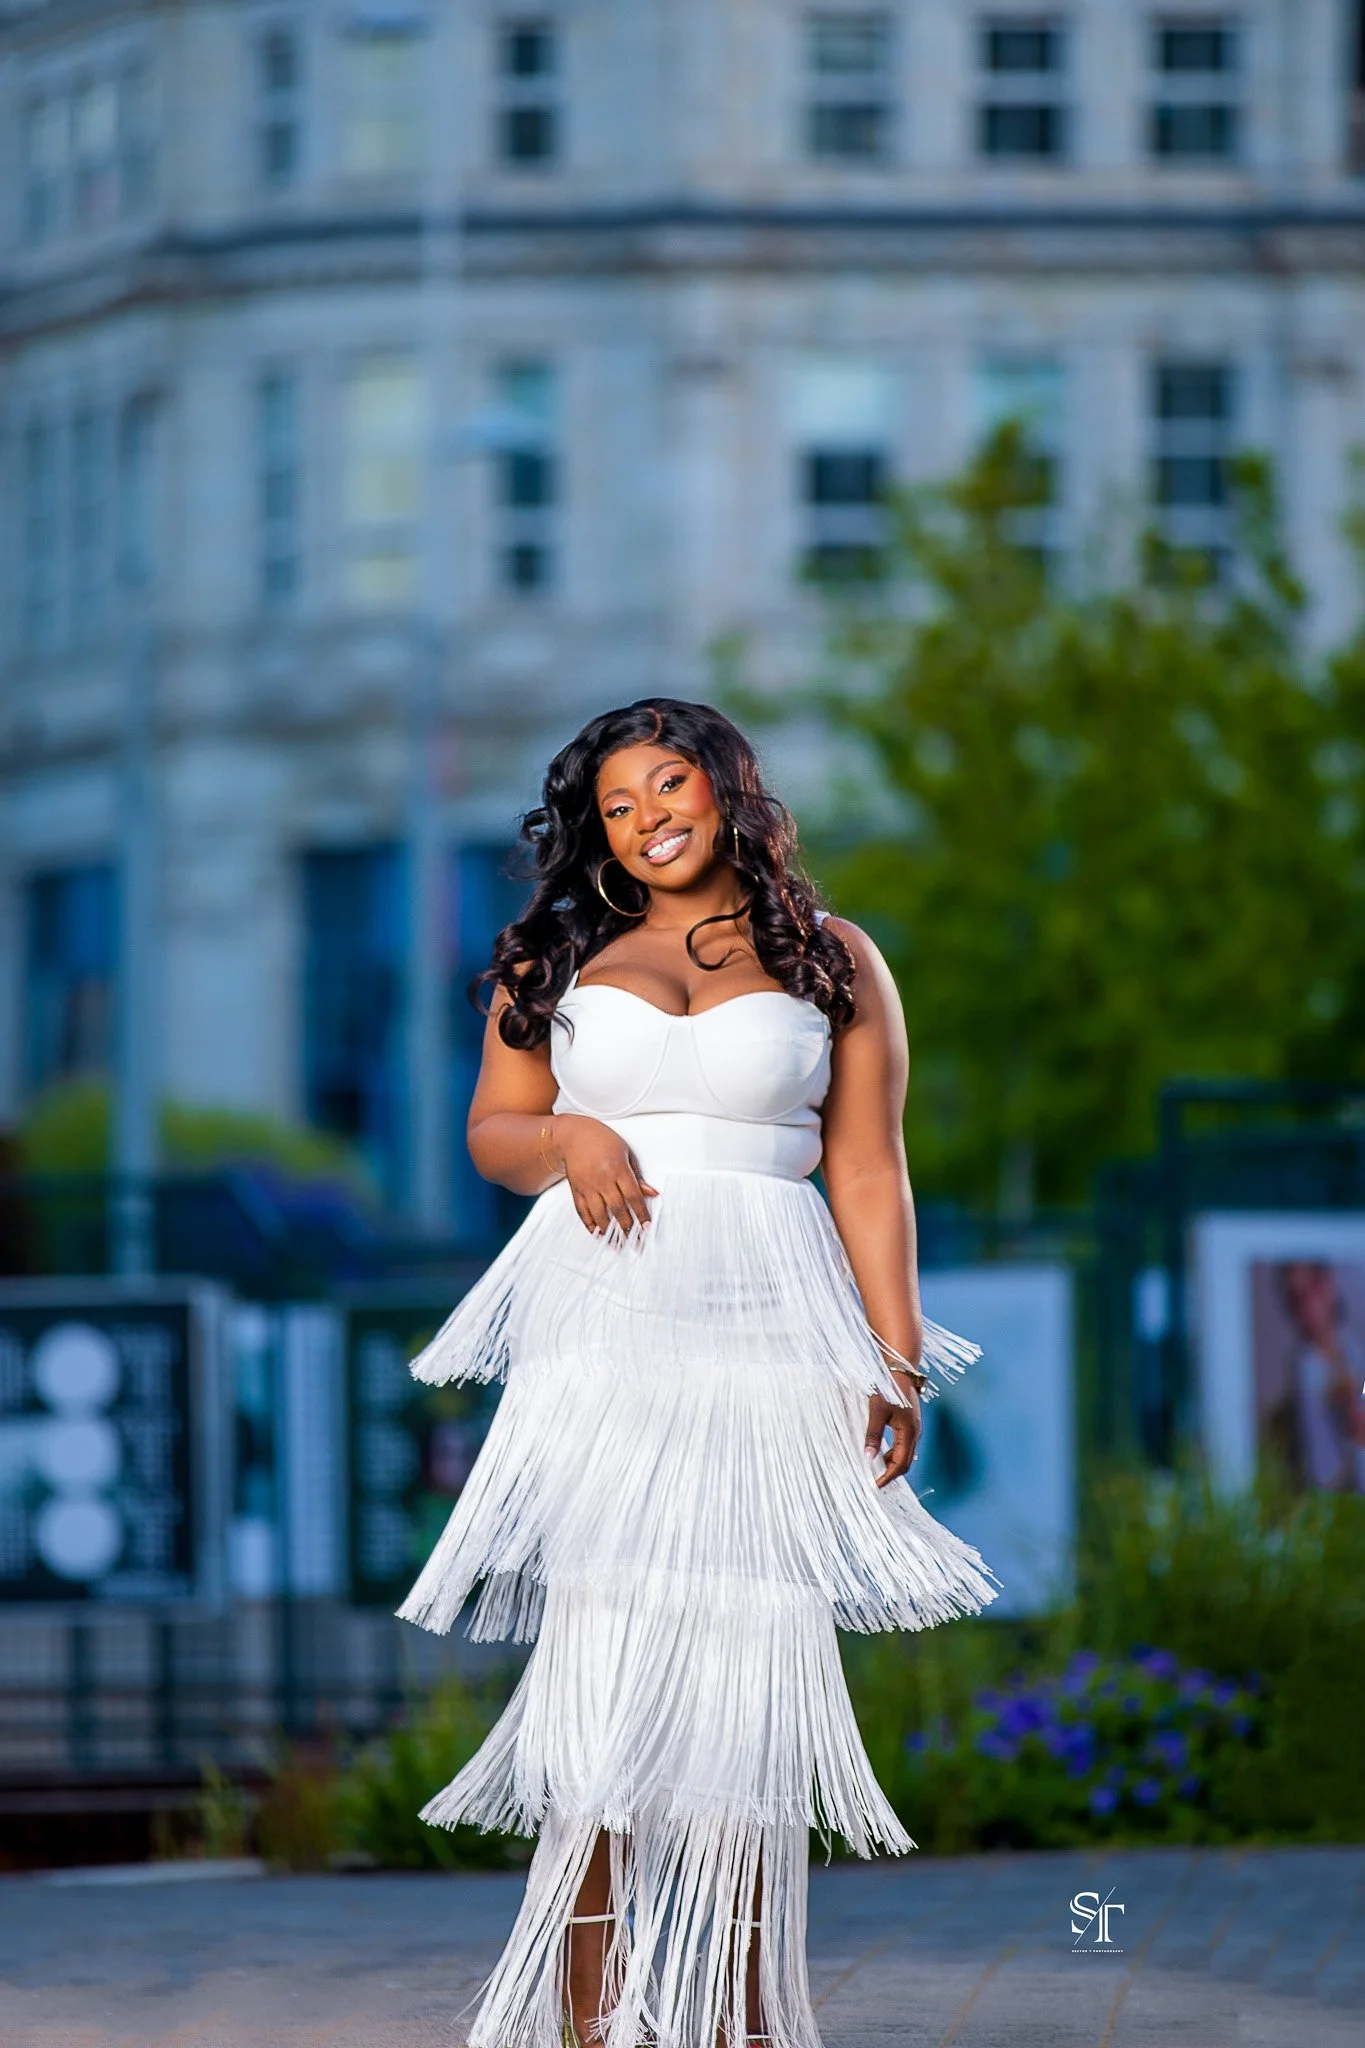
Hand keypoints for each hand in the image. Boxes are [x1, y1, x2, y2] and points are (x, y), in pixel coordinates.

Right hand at [551, 1114, 658, 1238]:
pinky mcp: (575, 1190)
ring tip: (617, 1244)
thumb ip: (637, 1176)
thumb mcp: (625, 1152)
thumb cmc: (601, 1140)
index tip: (647, 1226)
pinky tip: (598, 1234)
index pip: (633, 1196)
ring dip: (609, 1231)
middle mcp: (601, 1179)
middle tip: (636, 1242)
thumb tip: (652, 1192)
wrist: (573, 1135)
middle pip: (617, 1208)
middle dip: (628, 1227)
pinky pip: (582, 1212)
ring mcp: (587, 1186)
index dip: (641, 1213)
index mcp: (617, 1168)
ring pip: (599, 1214)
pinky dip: (590, 1225)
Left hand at [865, 1367, 923, 1487]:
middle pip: (905, 1462)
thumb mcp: (877, 1412)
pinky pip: (905, 1445)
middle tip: (875, 1480)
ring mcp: (915, 1428)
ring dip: (892, 1463)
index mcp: (909, 1432)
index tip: (876, 1485)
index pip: (900, 1464)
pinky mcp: (911, 1422)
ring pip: (905, 1454)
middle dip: (891, 1474)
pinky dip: (894, 1453)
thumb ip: (873, 1435)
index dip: (888, 1477)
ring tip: (875, 1468)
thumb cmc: (889, 1387)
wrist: (900, 1368)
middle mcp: (915, 1433)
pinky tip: (882, 1451)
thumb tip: (868, 1457)